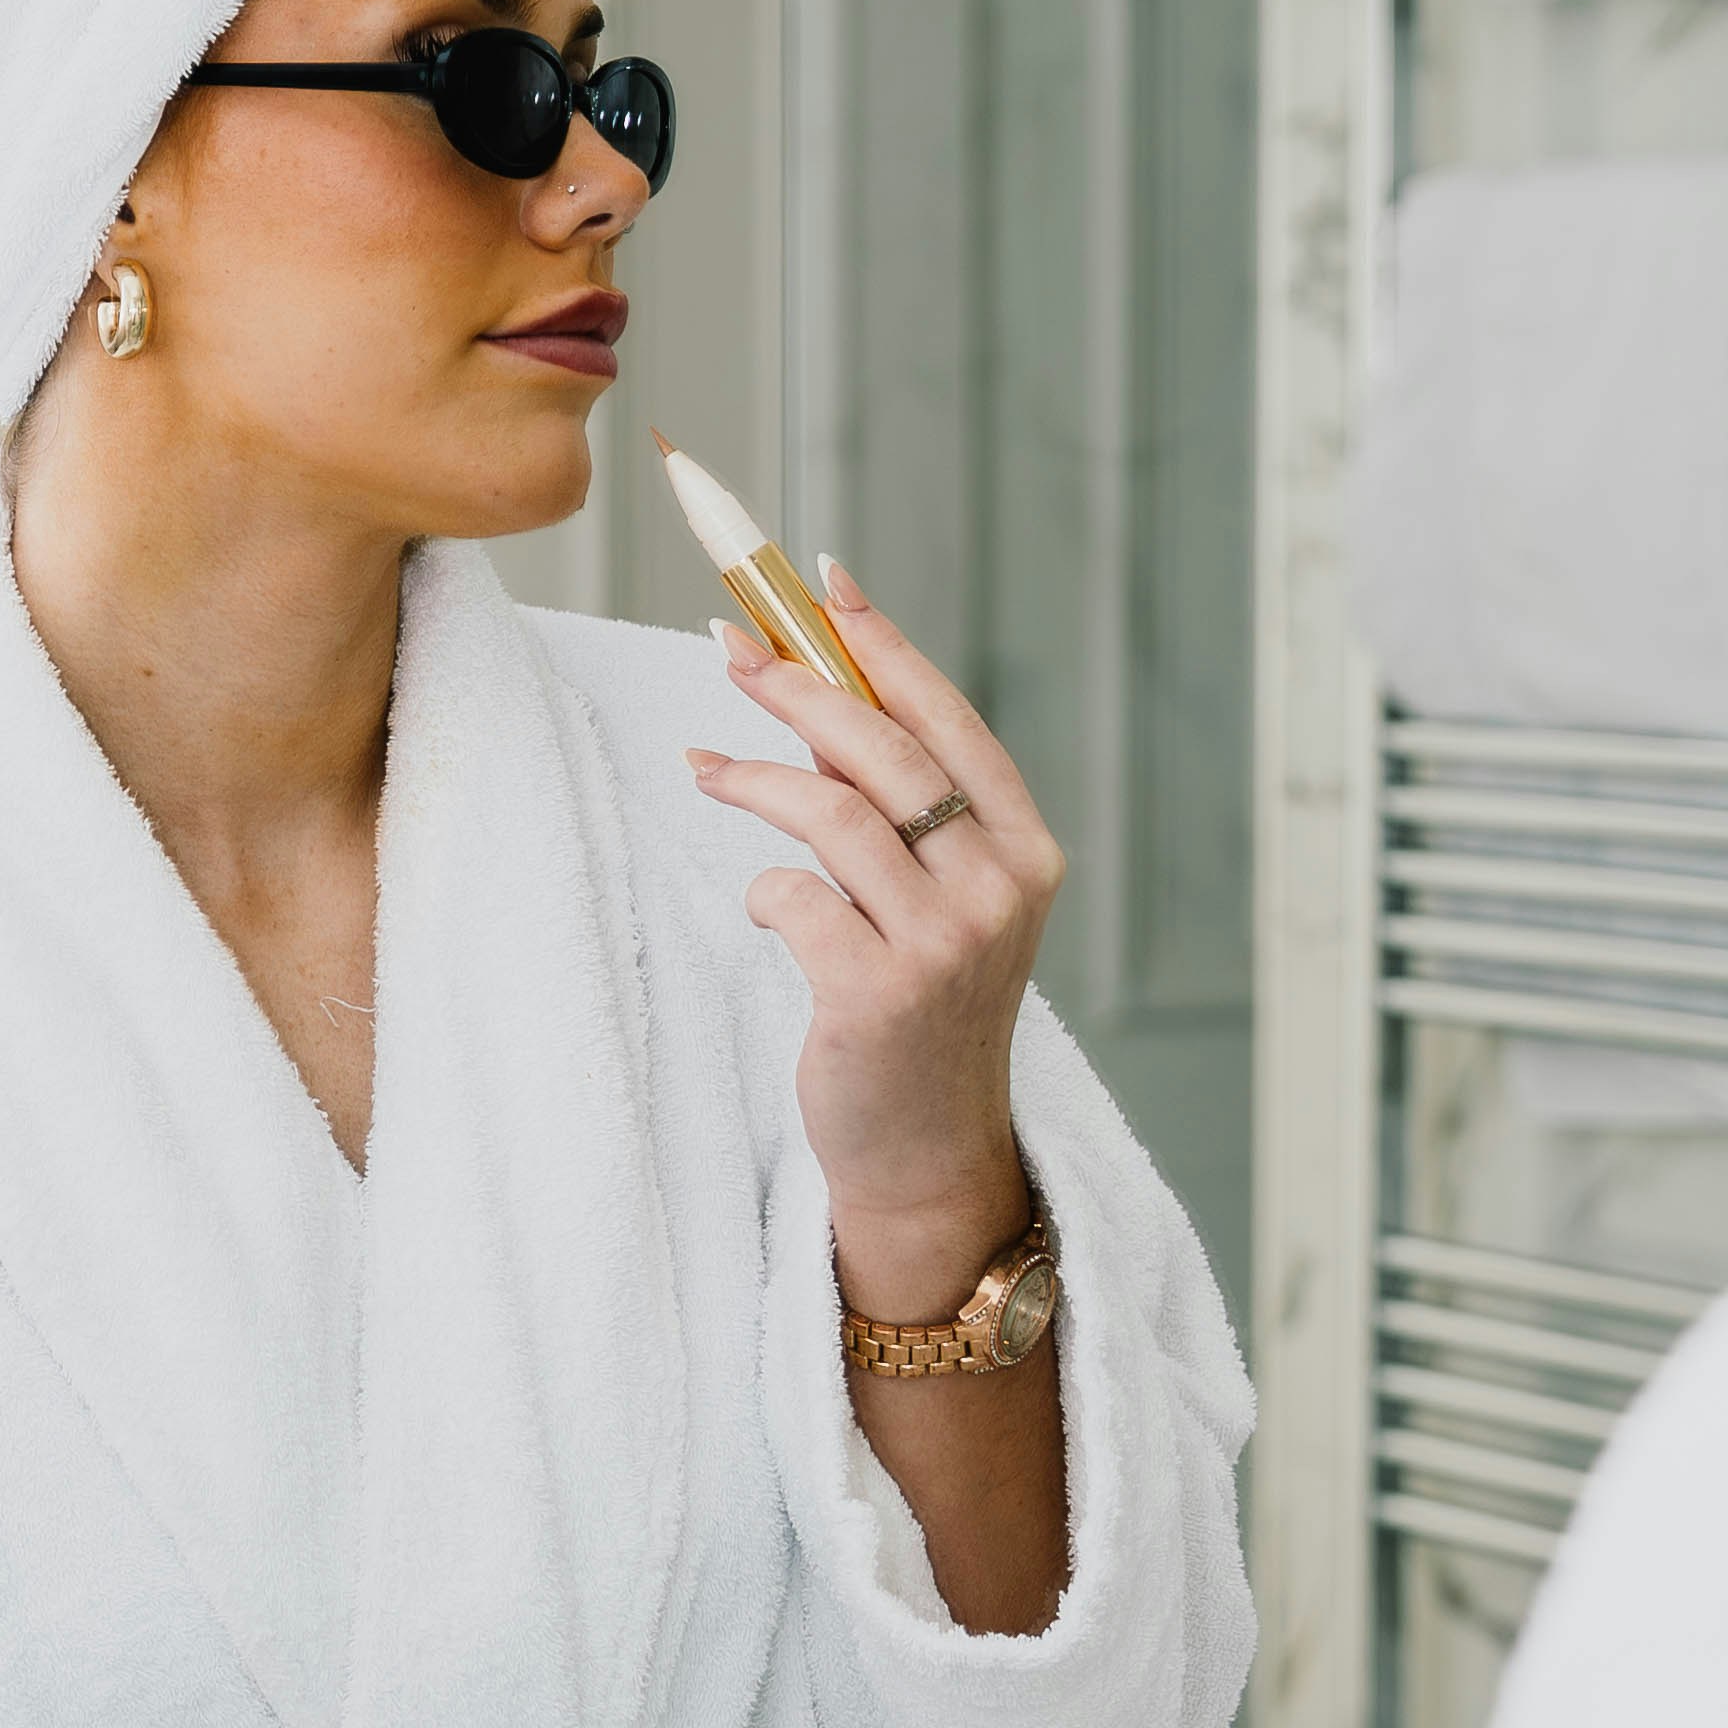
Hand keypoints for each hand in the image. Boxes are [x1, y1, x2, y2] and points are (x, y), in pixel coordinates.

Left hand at [684, 569, 1065, 1320]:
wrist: (929, 1149)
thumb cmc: (923, 1009)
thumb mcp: (941, 901)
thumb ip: (900, 812)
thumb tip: (809, 692)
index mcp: (1025, 851)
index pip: (947, 718)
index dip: (881, 642)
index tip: (819, 578)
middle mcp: (998, 890)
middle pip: (882, 749)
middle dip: (794, 683)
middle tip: (727, 646)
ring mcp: (944, 945)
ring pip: (829, 813)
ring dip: (751, 778)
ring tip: (702, 768)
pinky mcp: (877, 995)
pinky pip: (791, 900)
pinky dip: (761, 894)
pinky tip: (764, 913)